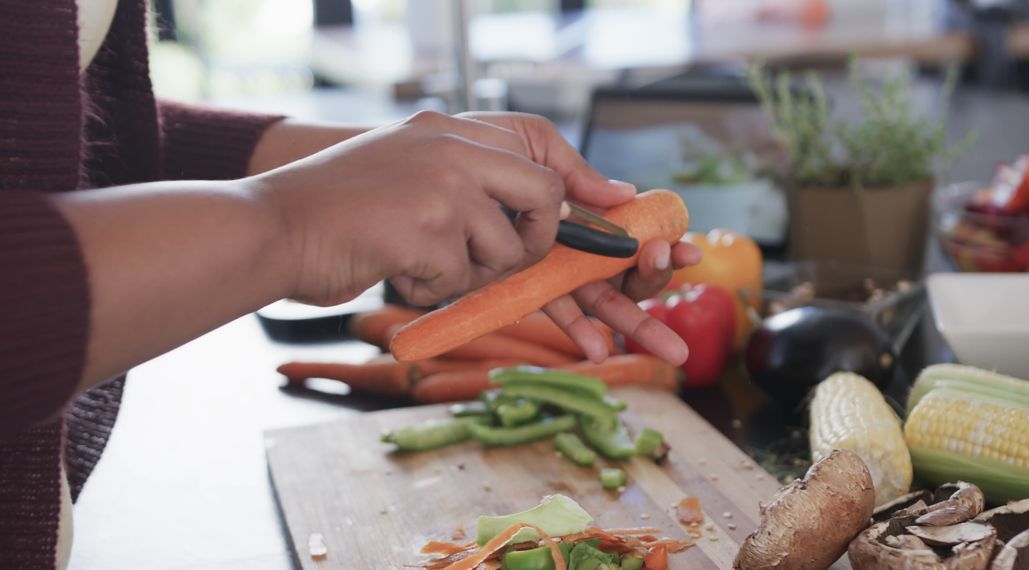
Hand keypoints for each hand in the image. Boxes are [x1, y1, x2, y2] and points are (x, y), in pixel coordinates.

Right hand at [256, 111, 566, 306]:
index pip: (537, 145)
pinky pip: (460, 279)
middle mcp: (450, 148)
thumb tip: (546, 201)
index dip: (575, 185)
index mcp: (447, 130)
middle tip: (497, 260)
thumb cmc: (337, 212)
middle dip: (536, 242)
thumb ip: (466, 175)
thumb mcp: (405, 169)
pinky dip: (430, 291)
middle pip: (544, 196)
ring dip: (469, 274)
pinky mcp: (427, 230)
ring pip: (505, 251)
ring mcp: (441, 187)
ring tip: (419, 262)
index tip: (607, 206)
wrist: (270, 226)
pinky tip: (394, 271)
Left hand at [462, 113, 701, 364]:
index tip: (689, 250)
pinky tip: (599, 348)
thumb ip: (574, 170)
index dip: (663, 243)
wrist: (417, 174)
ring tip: (668, 350)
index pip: (632, 231)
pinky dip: (578, 328)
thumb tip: (626, 193)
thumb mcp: (531, 145)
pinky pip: (554, 309)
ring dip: (633, 319)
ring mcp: (545, 268)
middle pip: (624, 270)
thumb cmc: (474, 150)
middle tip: (670, 276)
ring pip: (599, 298)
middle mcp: (568, 242)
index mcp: (581, 207)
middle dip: (655, 280)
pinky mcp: (517, 287)